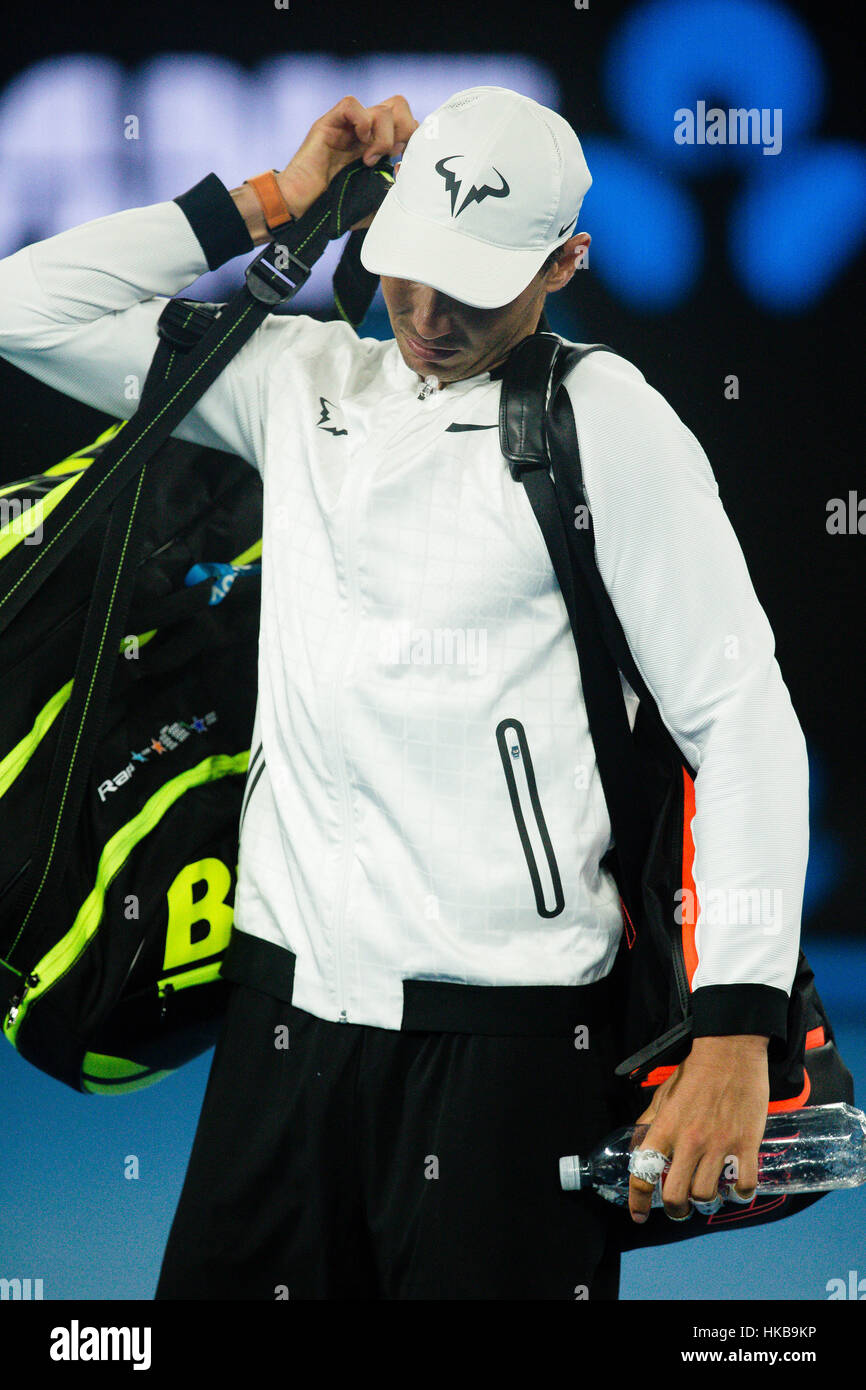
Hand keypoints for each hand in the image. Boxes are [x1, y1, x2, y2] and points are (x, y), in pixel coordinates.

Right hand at [277, 93, 417, 226]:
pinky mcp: (329, 123)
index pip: (407, 123)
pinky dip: (362, 122)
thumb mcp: (373, 204)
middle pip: (399, 106)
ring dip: (383, 136)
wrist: (304, 210)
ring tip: (369, 160)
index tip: (404, 164)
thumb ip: (392, 190)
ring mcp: (348, 126)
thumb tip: (404, 171)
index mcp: (378, 146)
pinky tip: (360, 144)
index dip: (414, 139)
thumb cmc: (335, 209)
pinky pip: (351, 104)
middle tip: (392, 156)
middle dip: (405, 130)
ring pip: (382, 108)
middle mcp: (365, 132)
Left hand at [628, 1034, 769, 1222]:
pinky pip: (742, 1186)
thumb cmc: (695, 1072)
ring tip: (707, 1194)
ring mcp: (719, 1145)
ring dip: (706, 1202)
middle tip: (679, 1208)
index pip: (643, 1172)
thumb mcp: (663, 1095)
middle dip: (675, 1210)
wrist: (730, 1053)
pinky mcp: (746, 1145)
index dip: (637, 1200)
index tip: (637, 1214)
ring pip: (707, 1195)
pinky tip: (735, 1189)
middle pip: (677, 1196)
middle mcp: (689, 1141)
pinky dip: (738, 1195)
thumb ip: (650, 1122)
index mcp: (665, 1128)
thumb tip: (639, 1145)